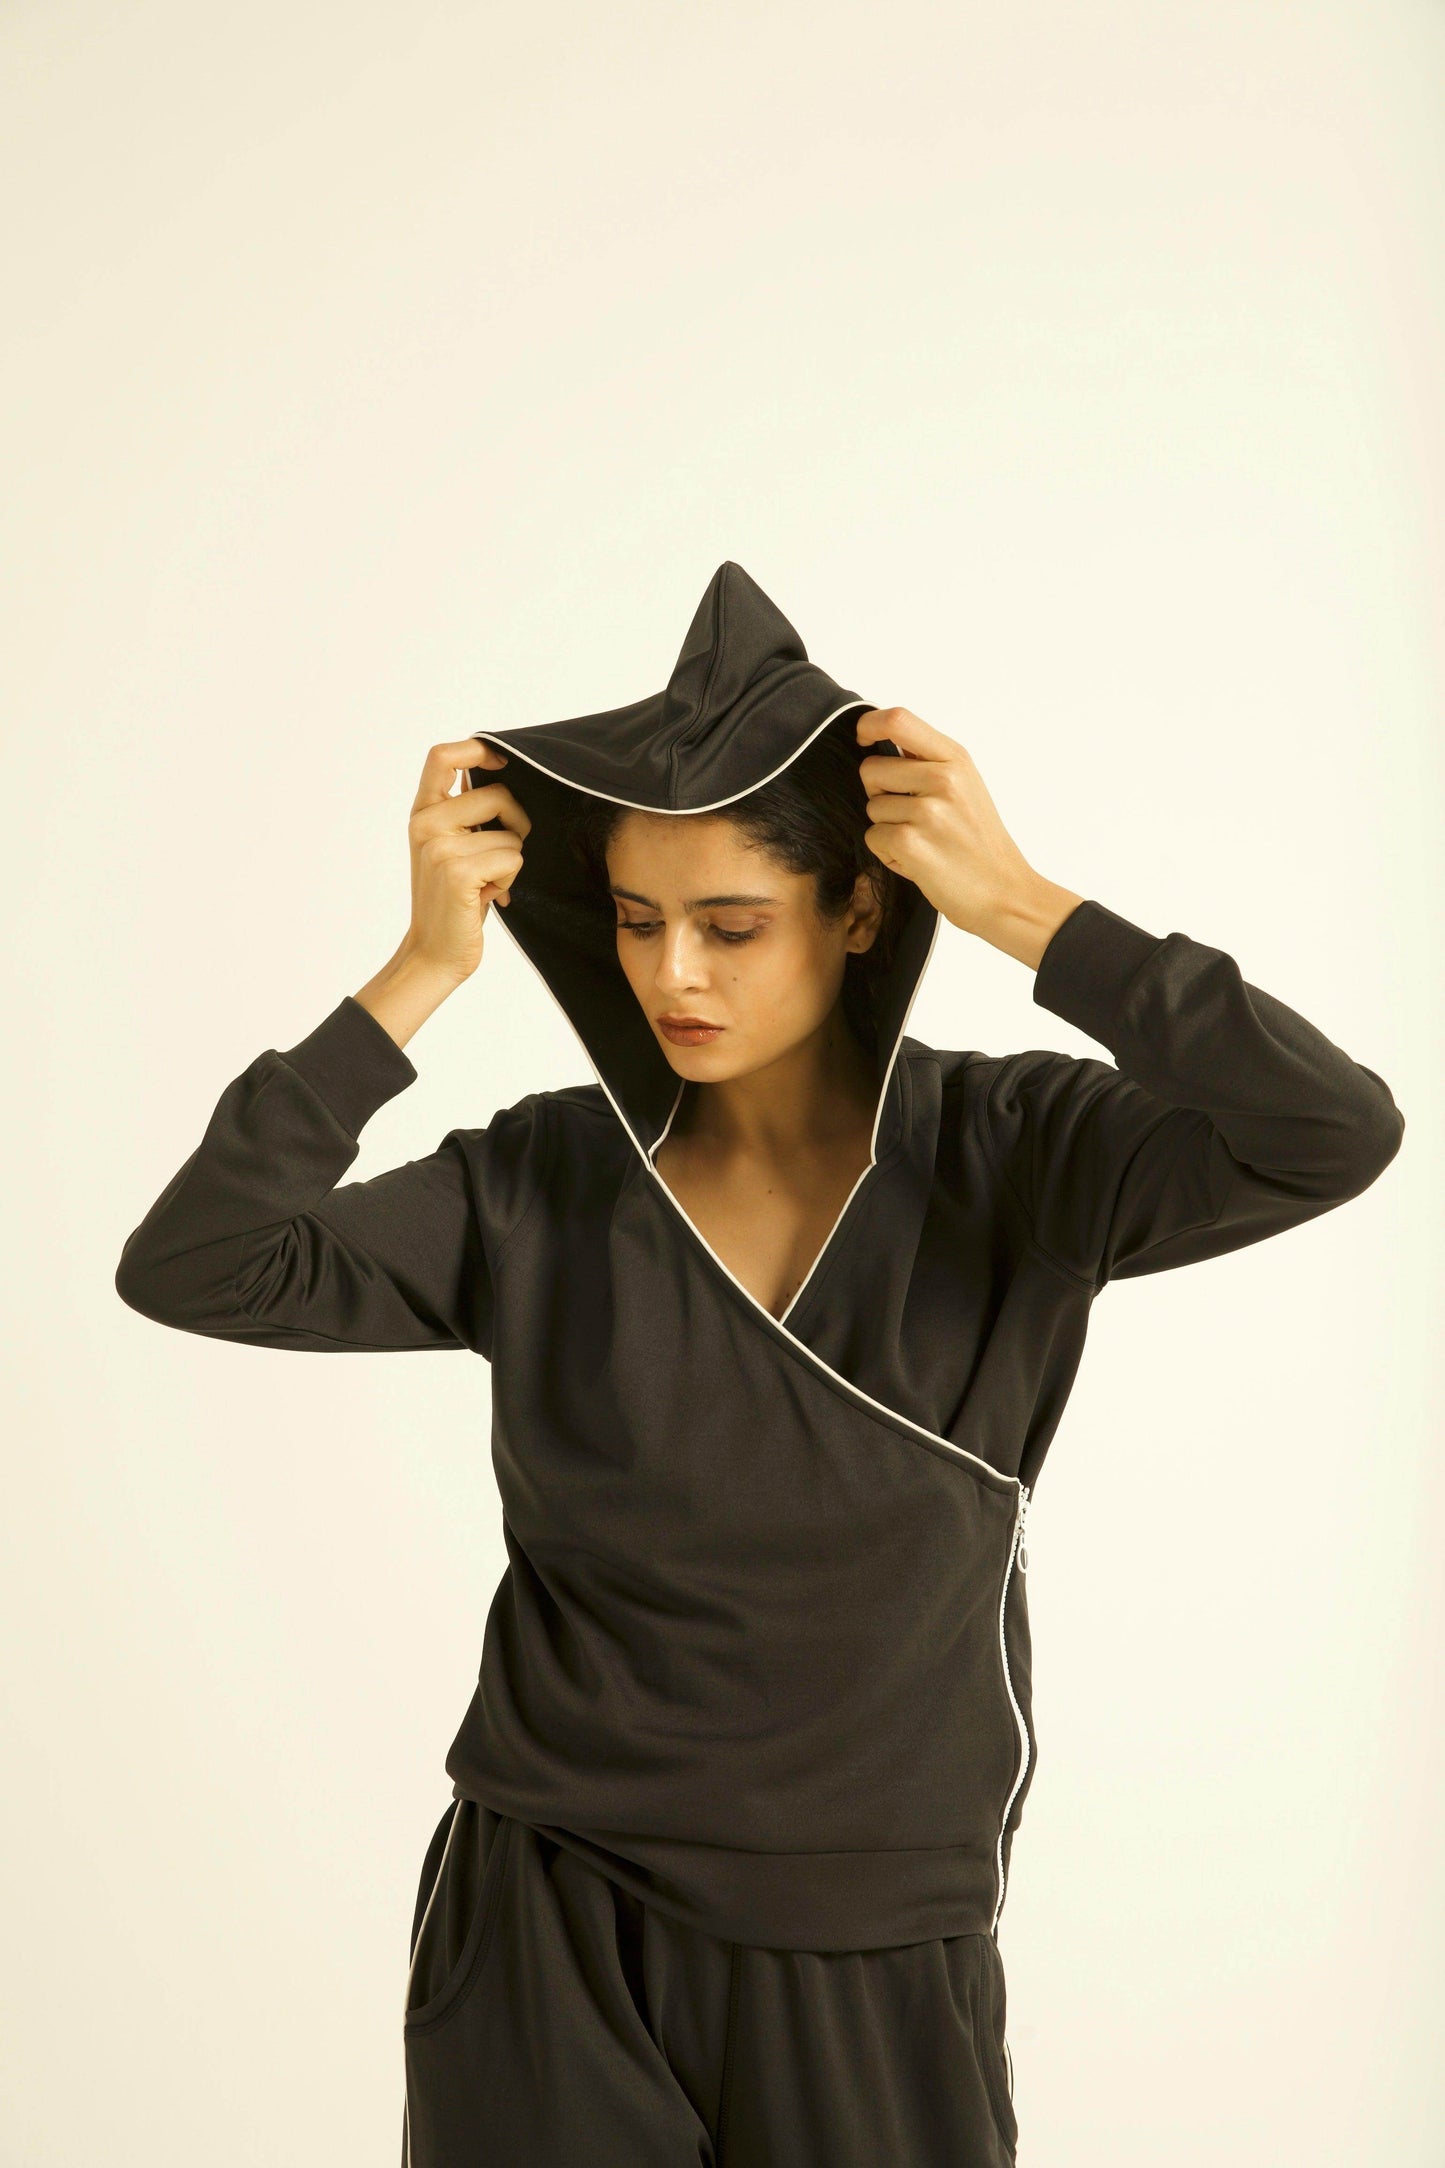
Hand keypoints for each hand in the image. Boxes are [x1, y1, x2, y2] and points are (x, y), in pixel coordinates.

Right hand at [402, 737, 530, 984]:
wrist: (434, 952)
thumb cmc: (454, 900)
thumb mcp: (452, 847)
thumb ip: (466, 812)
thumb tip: (498, 772)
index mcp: (423, 812)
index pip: (442, 756)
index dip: (478, 749)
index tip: (502, 763)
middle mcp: (425, 824)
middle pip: (499, 794)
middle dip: (517, 824)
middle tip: (501, 856)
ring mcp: (439, 847)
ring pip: (512, 834)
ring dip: (512, 861)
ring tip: (487, 883)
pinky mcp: (458, 872)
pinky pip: (513, 858)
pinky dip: (510, 880)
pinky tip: (488, 896)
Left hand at [855, 708, 1083, 967]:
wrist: (1005, 893)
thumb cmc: (980, 844)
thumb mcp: (965, 787)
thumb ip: (927, 762)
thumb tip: (879, 742)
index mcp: (955, 759)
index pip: (898, 720)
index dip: (869, 724)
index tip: (863, 739)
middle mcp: (944, 779)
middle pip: (871, 769)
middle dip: (879, 795)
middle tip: (912, 817)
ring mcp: (928, 811)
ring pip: (871, 808)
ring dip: (887, 829)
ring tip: (923, 843)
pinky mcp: (912, 843)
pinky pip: (873, 837)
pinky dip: (888, 854)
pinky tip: (918, 861)